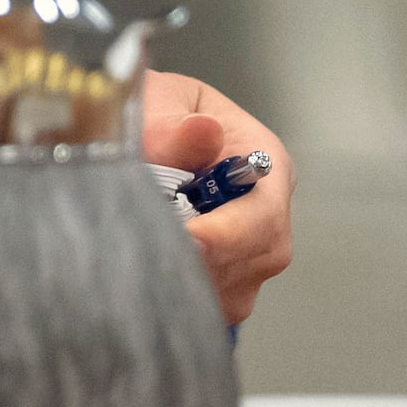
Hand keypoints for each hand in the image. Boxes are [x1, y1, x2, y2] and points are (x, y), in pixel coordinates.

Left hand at [140, 68, 292, 324]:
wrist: (145, 132)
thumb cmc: (160, 112)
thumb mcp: (161, 102)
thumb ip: (176, 126)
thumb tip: (204, 133)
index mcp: (266, 164)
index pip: (262, 214)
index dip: (224, 235)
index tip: (184, 240)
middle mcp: (269, 215)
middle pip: (252, 262)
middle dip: (200, 264)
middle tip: (145, 258)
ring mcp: (251, 254)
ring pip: (231, 291)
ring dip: (185, 282)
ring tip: (138, 260)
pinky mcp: (226, 281)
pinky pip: (210, 304)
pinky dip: (177, 295)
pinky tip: (143, 274)